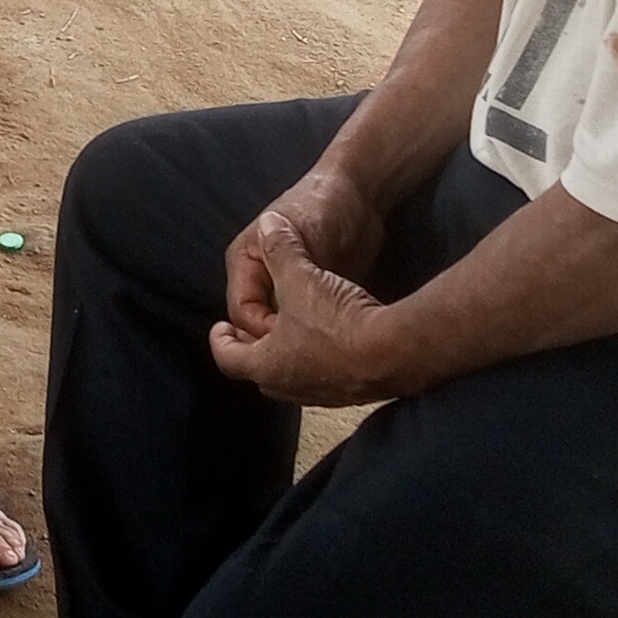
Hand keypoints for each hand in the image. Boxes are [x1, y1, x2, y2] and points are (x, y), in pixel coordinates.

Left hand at [209, 215, 408, 405]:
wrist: (398, 350)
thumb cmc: (337, 319)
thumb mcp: (300, 275)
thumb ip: (278, 249)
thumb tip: (269, 224)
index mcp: (265, 365)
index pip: (229, 357)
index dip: (220, 339)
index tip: (220, 327)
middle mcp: (290, 387)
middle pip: (261, 370)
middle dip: (254, 346)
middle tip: (254, 327)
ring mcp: (324, 394)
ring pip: (294, 375)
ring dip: (288, 353)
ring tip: (292, 328)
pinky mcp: (353, 391)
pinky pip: (325, 376)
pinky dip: (317, 358)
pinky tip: (330, 339)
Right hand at [223, 169, 384, 341]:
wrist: (361, 195)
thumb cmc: (326, 207)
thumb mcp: (302, 239)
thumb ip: (285, 274)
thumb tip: (274, 308)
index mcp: (245, 260)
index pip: (242, 311)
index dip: (265, 332)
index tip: (295, 341)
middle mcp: (258, 277)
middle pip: (257, 323)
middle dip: (278, 340)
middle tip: (309, 352)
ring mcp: (282, 287)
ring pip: (280, 327)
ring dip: (297, 338)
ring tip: (323, 346)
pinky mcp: (307, 295)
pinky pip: (302, 323)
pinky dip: (313, 332)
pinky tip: (334, 336)